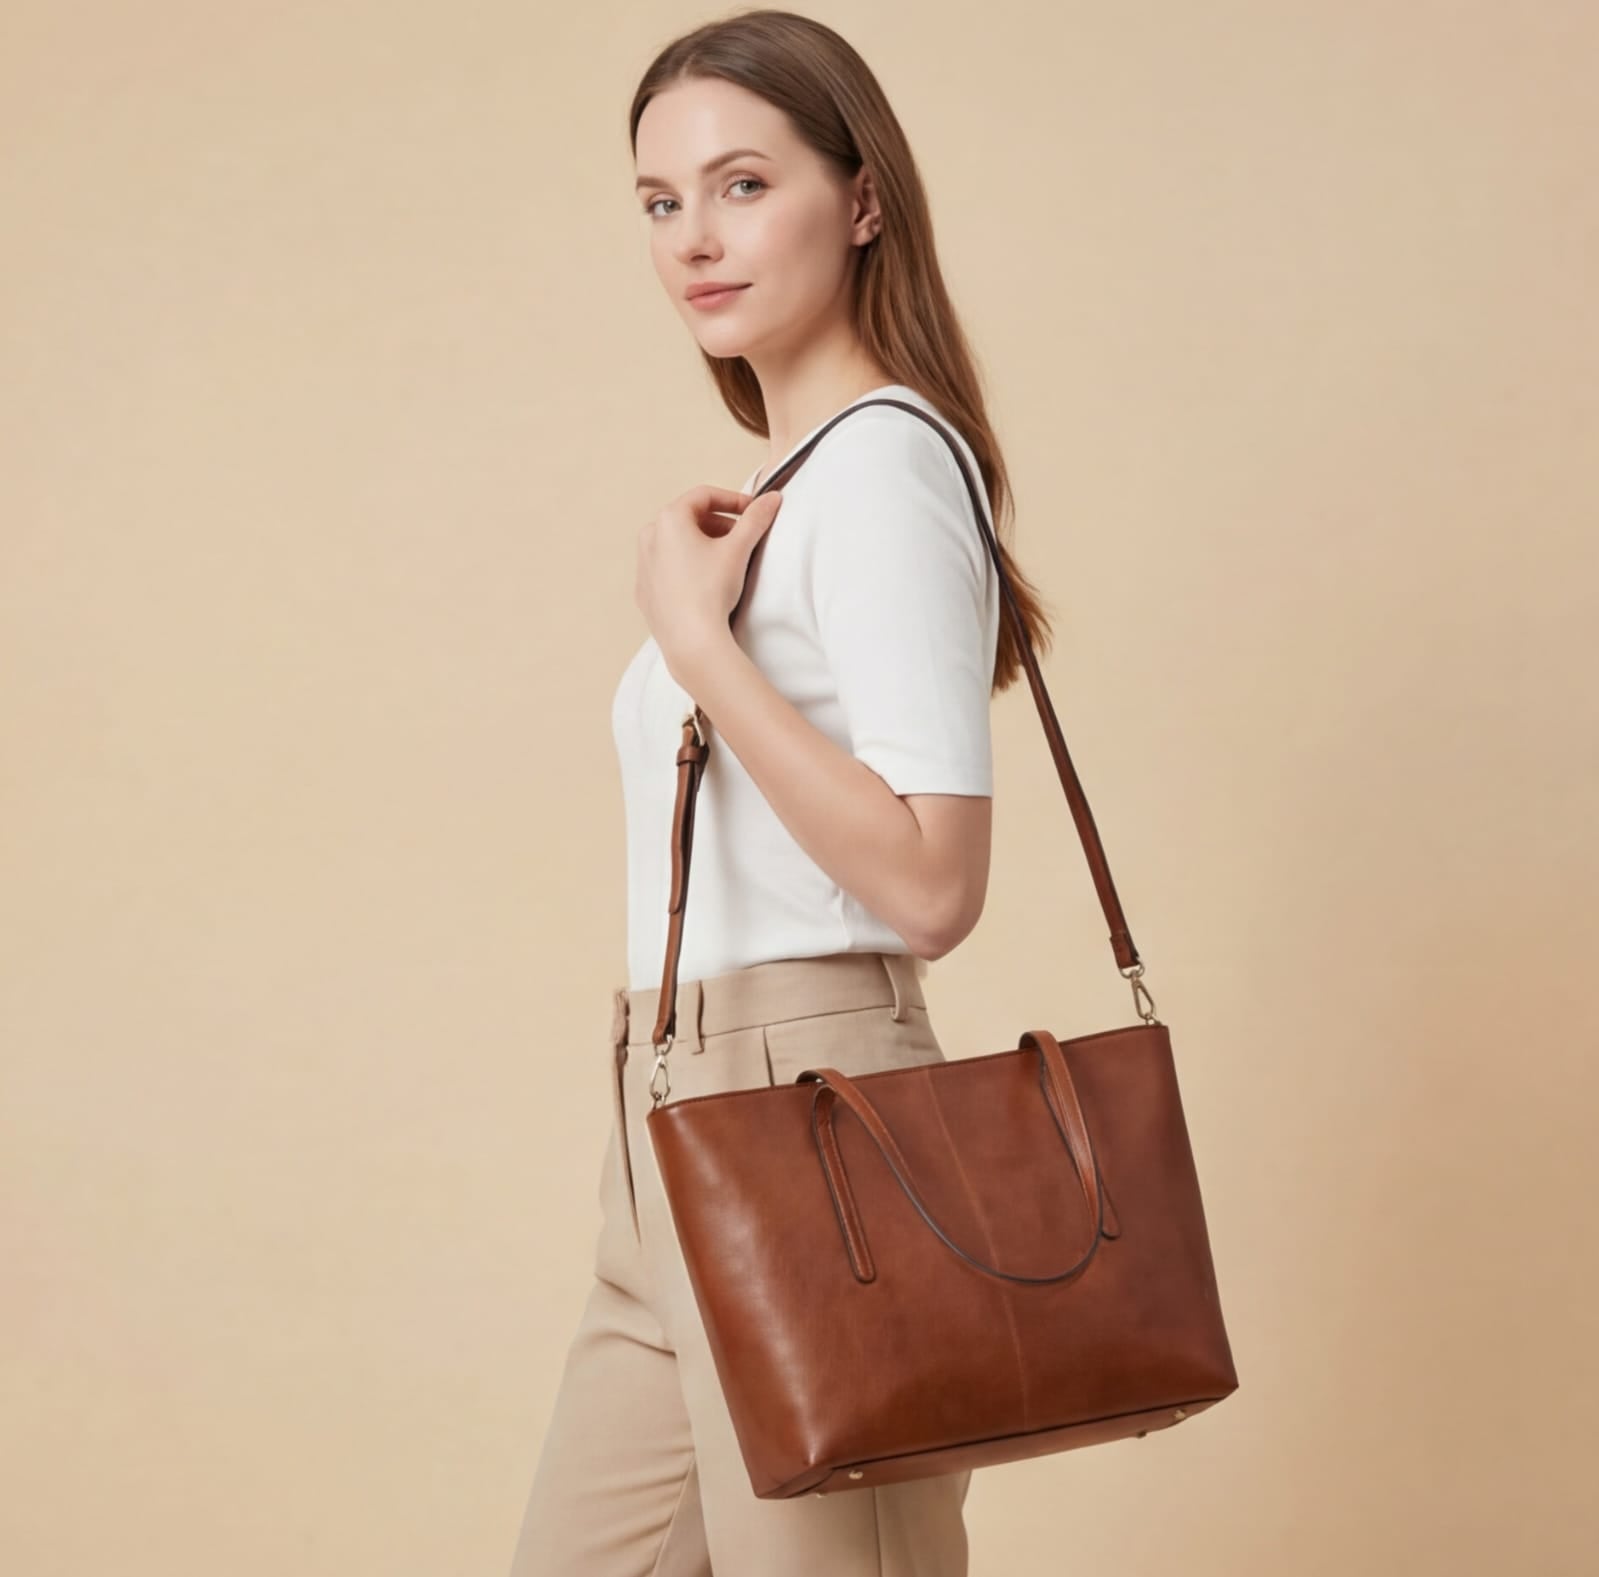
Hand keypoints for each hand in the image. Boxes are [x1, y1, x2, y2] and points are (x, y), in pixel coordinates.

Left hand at [634, 484, 783, 688]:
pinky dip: (686, 567)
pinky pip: (667, 568)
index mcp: (669, 519)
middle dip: (718, 523)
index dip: (733, 500)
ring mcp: (643, 565)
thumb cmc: (710, 591)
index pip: (704, 496)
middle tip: (741, 537)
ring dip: (702, 544)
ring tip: (724, 560)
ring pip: (676, 543)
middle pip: (688, 518)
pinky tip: (704, 583)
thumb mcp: (739, 549)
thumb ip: (756, 519)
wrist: (690, 639)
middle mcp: (649, 537)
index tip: (752, 511)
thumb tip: (772, 499)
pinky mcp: (644, 591)